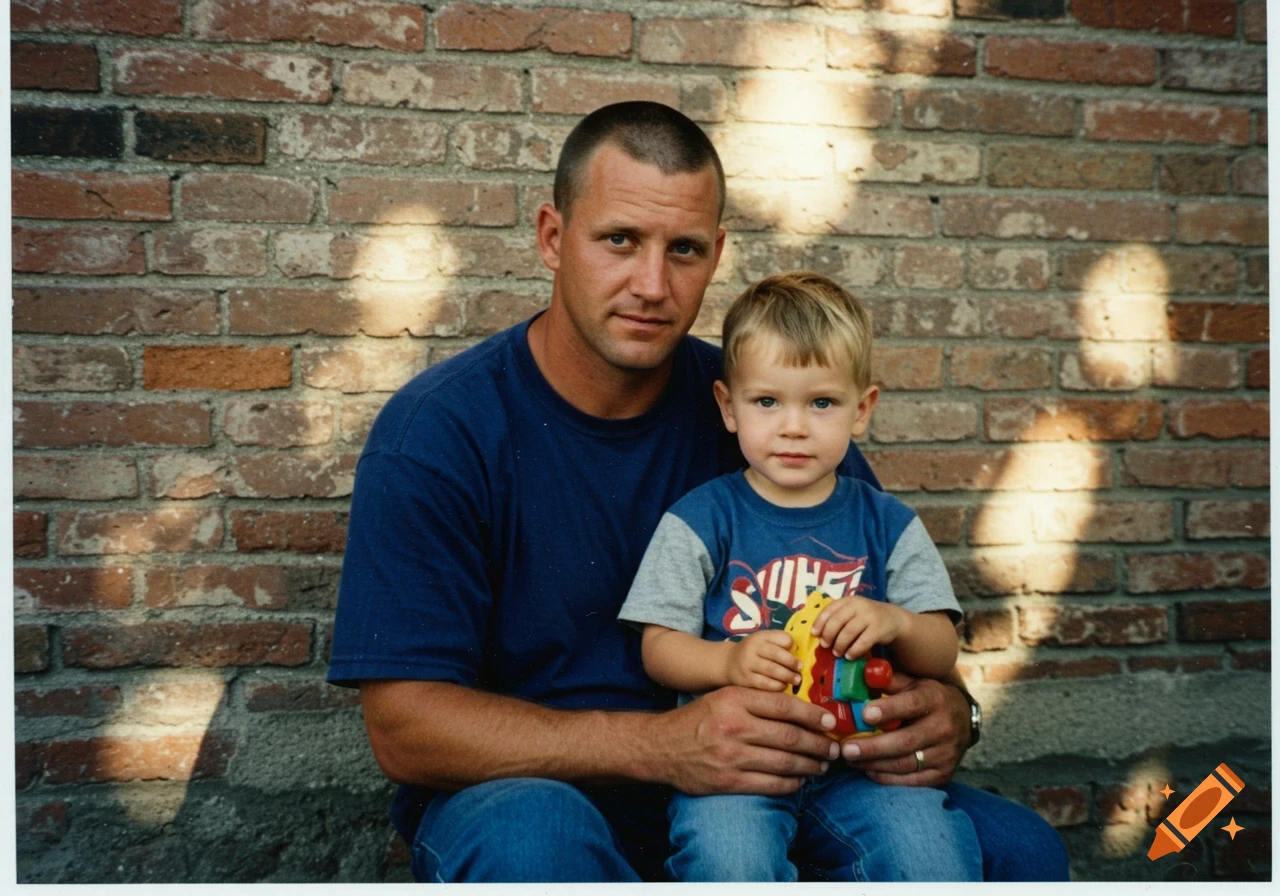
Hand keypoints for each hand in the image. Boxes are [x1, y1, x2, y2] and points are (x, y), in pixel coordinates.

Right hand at [654, 686, 839, 795]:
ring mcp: (732, 756)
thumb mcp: (723, 697)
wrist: (661, 747)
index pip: (785, 706)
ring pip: (785, 762)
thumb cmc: (698, 719)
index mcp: (735, 699)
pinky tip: (800, 780)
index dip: (813, 715)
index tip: (830, 722)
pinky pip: (770, 785)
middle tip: (834, 748)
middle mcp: (734, 726)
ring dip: (810, 765)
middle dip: (819, 744)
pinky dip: (791, 784)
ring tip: (822, 765)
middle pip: (790, 736)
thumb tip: (799, 708)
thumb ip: (756, 700)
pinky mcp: (728, 781)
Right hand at [724, 630, 801, 690]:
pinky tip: (783, 686)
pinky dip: (776, 686)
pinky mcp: (745, 679)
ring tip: (796, 680)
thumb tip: (799, 653)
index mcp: (760, 636)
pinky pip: (764, 684)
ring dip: (787, 675)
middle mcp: (752, 648)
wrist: (728, 663)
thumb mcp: (763, 642)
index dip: (791, 645)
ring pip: (771, 669)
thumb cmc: (753, 653)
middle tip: (800, 669)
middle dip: (791, 662)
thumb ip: (779, 644)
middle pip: (776, 654)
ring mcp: (747, 664)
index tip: (798, 653)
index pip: (780, 637)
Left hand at [810, 595, 905, 660]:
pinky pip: (863, 641)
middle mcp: (858, 605)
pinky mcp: (879, 629)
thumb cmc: (865, 618)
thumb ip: (837, 618)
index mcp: (848, 600)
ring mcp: (870, 616)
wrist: (892, 618)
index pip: (830, 609)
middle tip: (825, 646)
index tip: (814, 634)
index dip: (820, 622)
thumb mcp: (852, 612)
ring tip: (837, 653)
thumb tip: (817, 634)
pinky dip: (854, 650)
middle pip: (837, 621)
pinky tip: (849, 656)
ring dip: (840, 645)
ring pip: (849, 632)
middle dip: (828, 635)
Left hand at [838, 671, 968, 787]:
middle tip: (846, 749)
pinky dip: (887, 777)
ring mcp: (946, 753)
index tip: (865, 714)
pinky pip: (911, 780)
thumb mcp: (913, 683)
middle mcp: (944, 727)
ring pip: (905, 763)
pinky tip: (868, 770)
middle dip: (873, 747)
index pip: (912, 705)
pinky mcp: (943, 774)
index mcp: (935, 699)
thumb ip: (888, 681)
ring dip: (874, 764)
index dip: (889, 710)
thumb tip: (860, 675)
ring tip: (850, 759)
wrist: (962, 719)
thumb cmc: (927, 698)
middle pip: (905, 741)